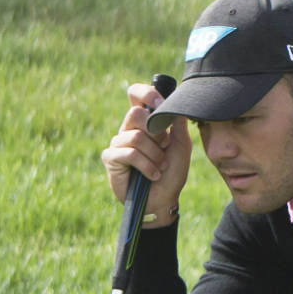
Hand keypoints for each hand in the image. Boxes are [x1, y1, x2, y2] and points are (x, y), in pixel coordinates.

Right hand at [100, 82, 192, 227]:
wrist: (163, 200)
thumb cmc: (171, 173)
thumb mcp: (181, 147)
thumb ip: (178, 125)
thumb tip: (176, 103)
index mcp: (144, 121)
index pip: (136, 94)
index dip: (146, 93)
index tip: (161, 104)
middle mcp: (128, 128)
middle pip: (136, 113)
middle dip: (156, 133)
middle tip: (164, 147)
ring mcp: (117, 142)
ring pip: (136, 137)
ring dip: (154, 155)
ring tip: (160, 167)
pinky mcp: (110, 158)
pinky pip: (129, 153)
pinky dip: (146, 165)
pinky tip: (153, 175)